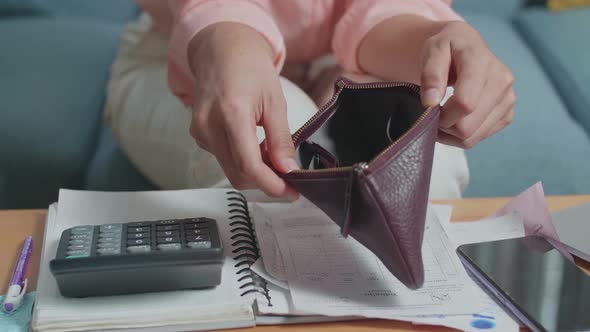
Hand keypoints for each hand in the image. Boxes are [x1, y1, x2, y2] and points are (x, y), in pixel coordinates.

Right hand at [188, 23, 298, 198]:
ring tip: (271, 153)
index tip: (290, 192)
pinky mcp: (198, 135)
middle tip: (287, 178)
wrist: (222, 51)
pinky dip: (241, 160)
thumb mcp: (275, 102)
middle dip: (265, 182)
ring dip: (254, 170)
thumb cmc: (249, 68)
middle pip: (238, 174)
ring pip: (230, 169)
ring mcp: (200, 131)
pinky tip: (253, 145)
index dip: (272, 185)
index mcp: (231, 113)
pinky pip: (222, 158)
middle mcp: (209, 125)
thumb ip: (281, 139)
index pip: (249, 166)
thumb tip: (288, 169)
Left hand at [419, 21, 514, 148]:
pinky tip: (455, 119)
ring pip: (473, 137)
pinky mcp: (507, 113)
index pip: (465, 104)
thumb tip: (430, 102)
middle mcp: (502, 81)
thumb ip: (431, 75)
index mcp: (482, 63)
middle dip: (444, 126)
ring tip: (442, 116)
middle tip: (433, 114)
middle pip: (467, 126)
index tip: (429, 109)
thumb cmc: (447, 48)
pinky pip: (480, 138)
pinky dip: (463, 136)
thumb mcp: (432, 51)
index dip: (442, 115)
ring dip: (451, 133)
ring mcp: (508, 99)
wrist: (465, 45)